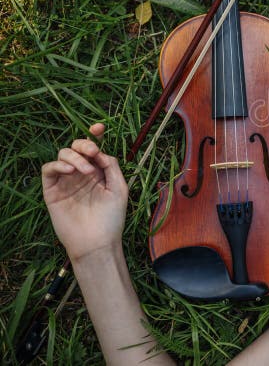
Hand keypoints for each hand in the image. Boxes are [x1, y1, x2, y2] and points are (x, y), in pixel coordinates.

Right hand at [41, 123, 127, 261]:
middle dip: (84, 144)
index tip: (99, 127)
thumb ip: (111, 166)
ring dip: (75, 157)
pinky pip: (48, 170)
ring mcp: (66, 181)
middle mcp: (82, 173)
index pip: (94, 148)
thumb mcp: (119, 189)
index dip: (94, 134)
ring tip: (86, 171)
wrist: (97, 242)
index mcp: (99, 172)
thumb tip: (100, 151)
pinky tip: (70, 171)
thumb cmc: (111, 218)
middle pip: (77, 147)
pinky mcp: (52, 191)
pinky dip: (57, 165)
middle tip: (93, 152)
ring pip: (63, 155)